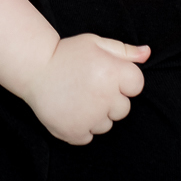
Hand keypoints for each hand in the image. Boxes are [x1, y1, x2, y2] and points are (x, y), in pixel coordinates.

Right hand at [21, 34, 148, 144]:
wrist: (33, 67)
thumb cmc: (67, 53)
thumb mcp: (95, 43)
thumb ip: (124, 50)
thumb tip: (147, 53)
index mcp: (112, 72)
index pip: (137, 85)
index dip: (122, 80)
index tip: (105, 73)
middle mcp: (104, 96)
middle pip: (123, 109)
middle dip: (111, 99)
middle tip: (89, 86)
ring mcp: (89, 117)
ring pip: (106, 125)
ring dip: (96, 115)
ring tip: (77, 97)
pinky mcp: (74, 131)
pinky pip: (89, 137)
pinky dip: (81, 127)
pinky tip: (70, 110)